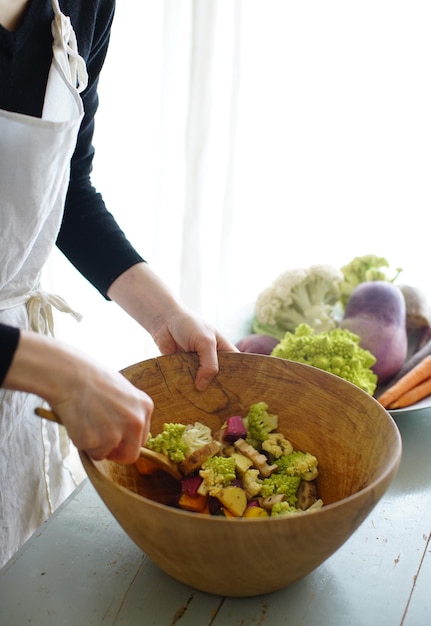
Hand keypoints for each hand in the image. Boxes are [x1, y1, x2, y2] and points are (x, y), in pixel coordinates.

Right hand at [3, 331, 152, 462]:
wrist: (69, 375)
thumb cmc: (92, 379)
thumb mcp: (123, 392)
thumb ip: (128, 413)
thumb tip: (125, 435)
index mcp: (145, 407)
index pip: (142, 439)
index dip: (126, 441)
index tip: (115, 438)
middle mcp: (136, 422)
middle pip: (130, 454)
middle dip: (114, 452)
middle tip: (100, 443)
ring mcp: (115, 434)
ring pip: (105, 453)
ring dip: (94, 444)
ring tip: (84, 420)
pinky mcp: (94, 441)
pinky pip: (88, 451)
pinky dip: (81, 441)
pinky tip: (77, 421)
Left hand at [107, 262, 237, 390]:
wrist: (164, 321)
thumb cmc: (189, 325)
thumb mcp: (205, 342)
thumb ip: (209, 364)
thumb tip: (202, 387)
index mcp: (224, 350)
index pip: (237, 368)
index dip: (238, 379)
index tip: (238, 394)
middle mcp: (212, 359)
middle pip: (220, 379)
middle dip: (218, 388)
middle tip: (219, 403)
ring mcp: (198, 366)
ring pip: (203, 383)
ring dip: (201, 391)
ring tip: (203, 405)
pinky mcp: (183, 370)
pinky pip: (187, 383)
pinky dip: (187, 388)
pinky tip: (187, 398)